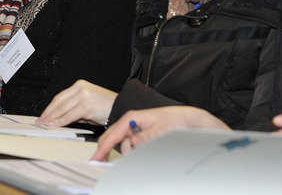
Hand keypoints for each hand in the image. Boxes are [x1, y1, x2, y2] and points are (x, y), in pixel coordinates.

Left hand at [36, 80, 115, 126]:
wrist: (122, 107)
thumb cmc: (107, 107)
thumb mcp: (88, 106)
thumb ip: (74, 109)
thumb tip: (59, 119)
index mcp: (79, 85)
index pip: (60, 97)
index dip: (50, 108)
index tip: (43, 116)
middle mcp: (80, 88)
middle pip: (59, 102)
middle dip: (48, 113)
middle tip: (41, 122)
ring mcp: (83, 95)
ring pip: (62, 109)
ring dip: (52, 118)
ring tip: (45, 125)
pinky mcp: (86, 105)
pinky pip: (70, 115)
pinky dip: (61, 122)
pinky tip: (55, 126)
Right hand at [93, 106, 228, 160]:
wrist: (186, 119)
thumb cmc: (174, 119)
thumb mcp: (161, 129)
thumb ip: (146, 137)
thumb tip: (133, 143)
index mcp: (131, 118)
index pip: (112, 134)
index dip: (102, 148)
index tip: (95, 159)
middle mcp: (130, 123)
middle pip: (112, 140)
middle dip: (111, 152)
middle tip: (110, 164)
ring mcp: (134, 129)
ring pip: (122, 147)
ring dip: (128, 154)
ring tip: (143, 154)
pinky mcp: (138, 135)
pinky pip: (129, 147)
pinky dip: (132, 153)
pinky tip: (139, 154)